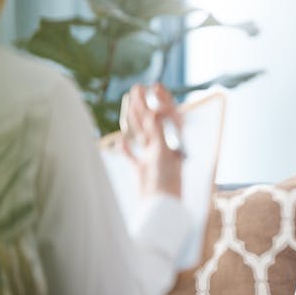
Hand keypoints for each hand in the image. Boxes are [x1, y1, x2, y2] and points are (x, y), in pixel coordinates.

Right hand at [119, 83, 182, 197]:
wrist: (160, 208)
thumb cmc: (166, 182)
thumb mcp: (162, 154)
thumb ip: (157, 133)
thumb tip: (153, 112)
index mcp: (175, 144)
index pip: (170, 117)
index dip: (163, 100)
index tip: (154, 86)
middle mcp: (165, 149)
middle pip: (153, 123)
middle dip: (144, 105)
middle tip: (135, 88)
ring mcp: (153, 160)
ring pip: (142, 135)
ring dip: (134, 119)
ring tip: (128, 103)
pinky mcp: (143, 172)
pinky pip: (133, 157)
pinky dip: (127, 149)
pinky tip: (120, 140)